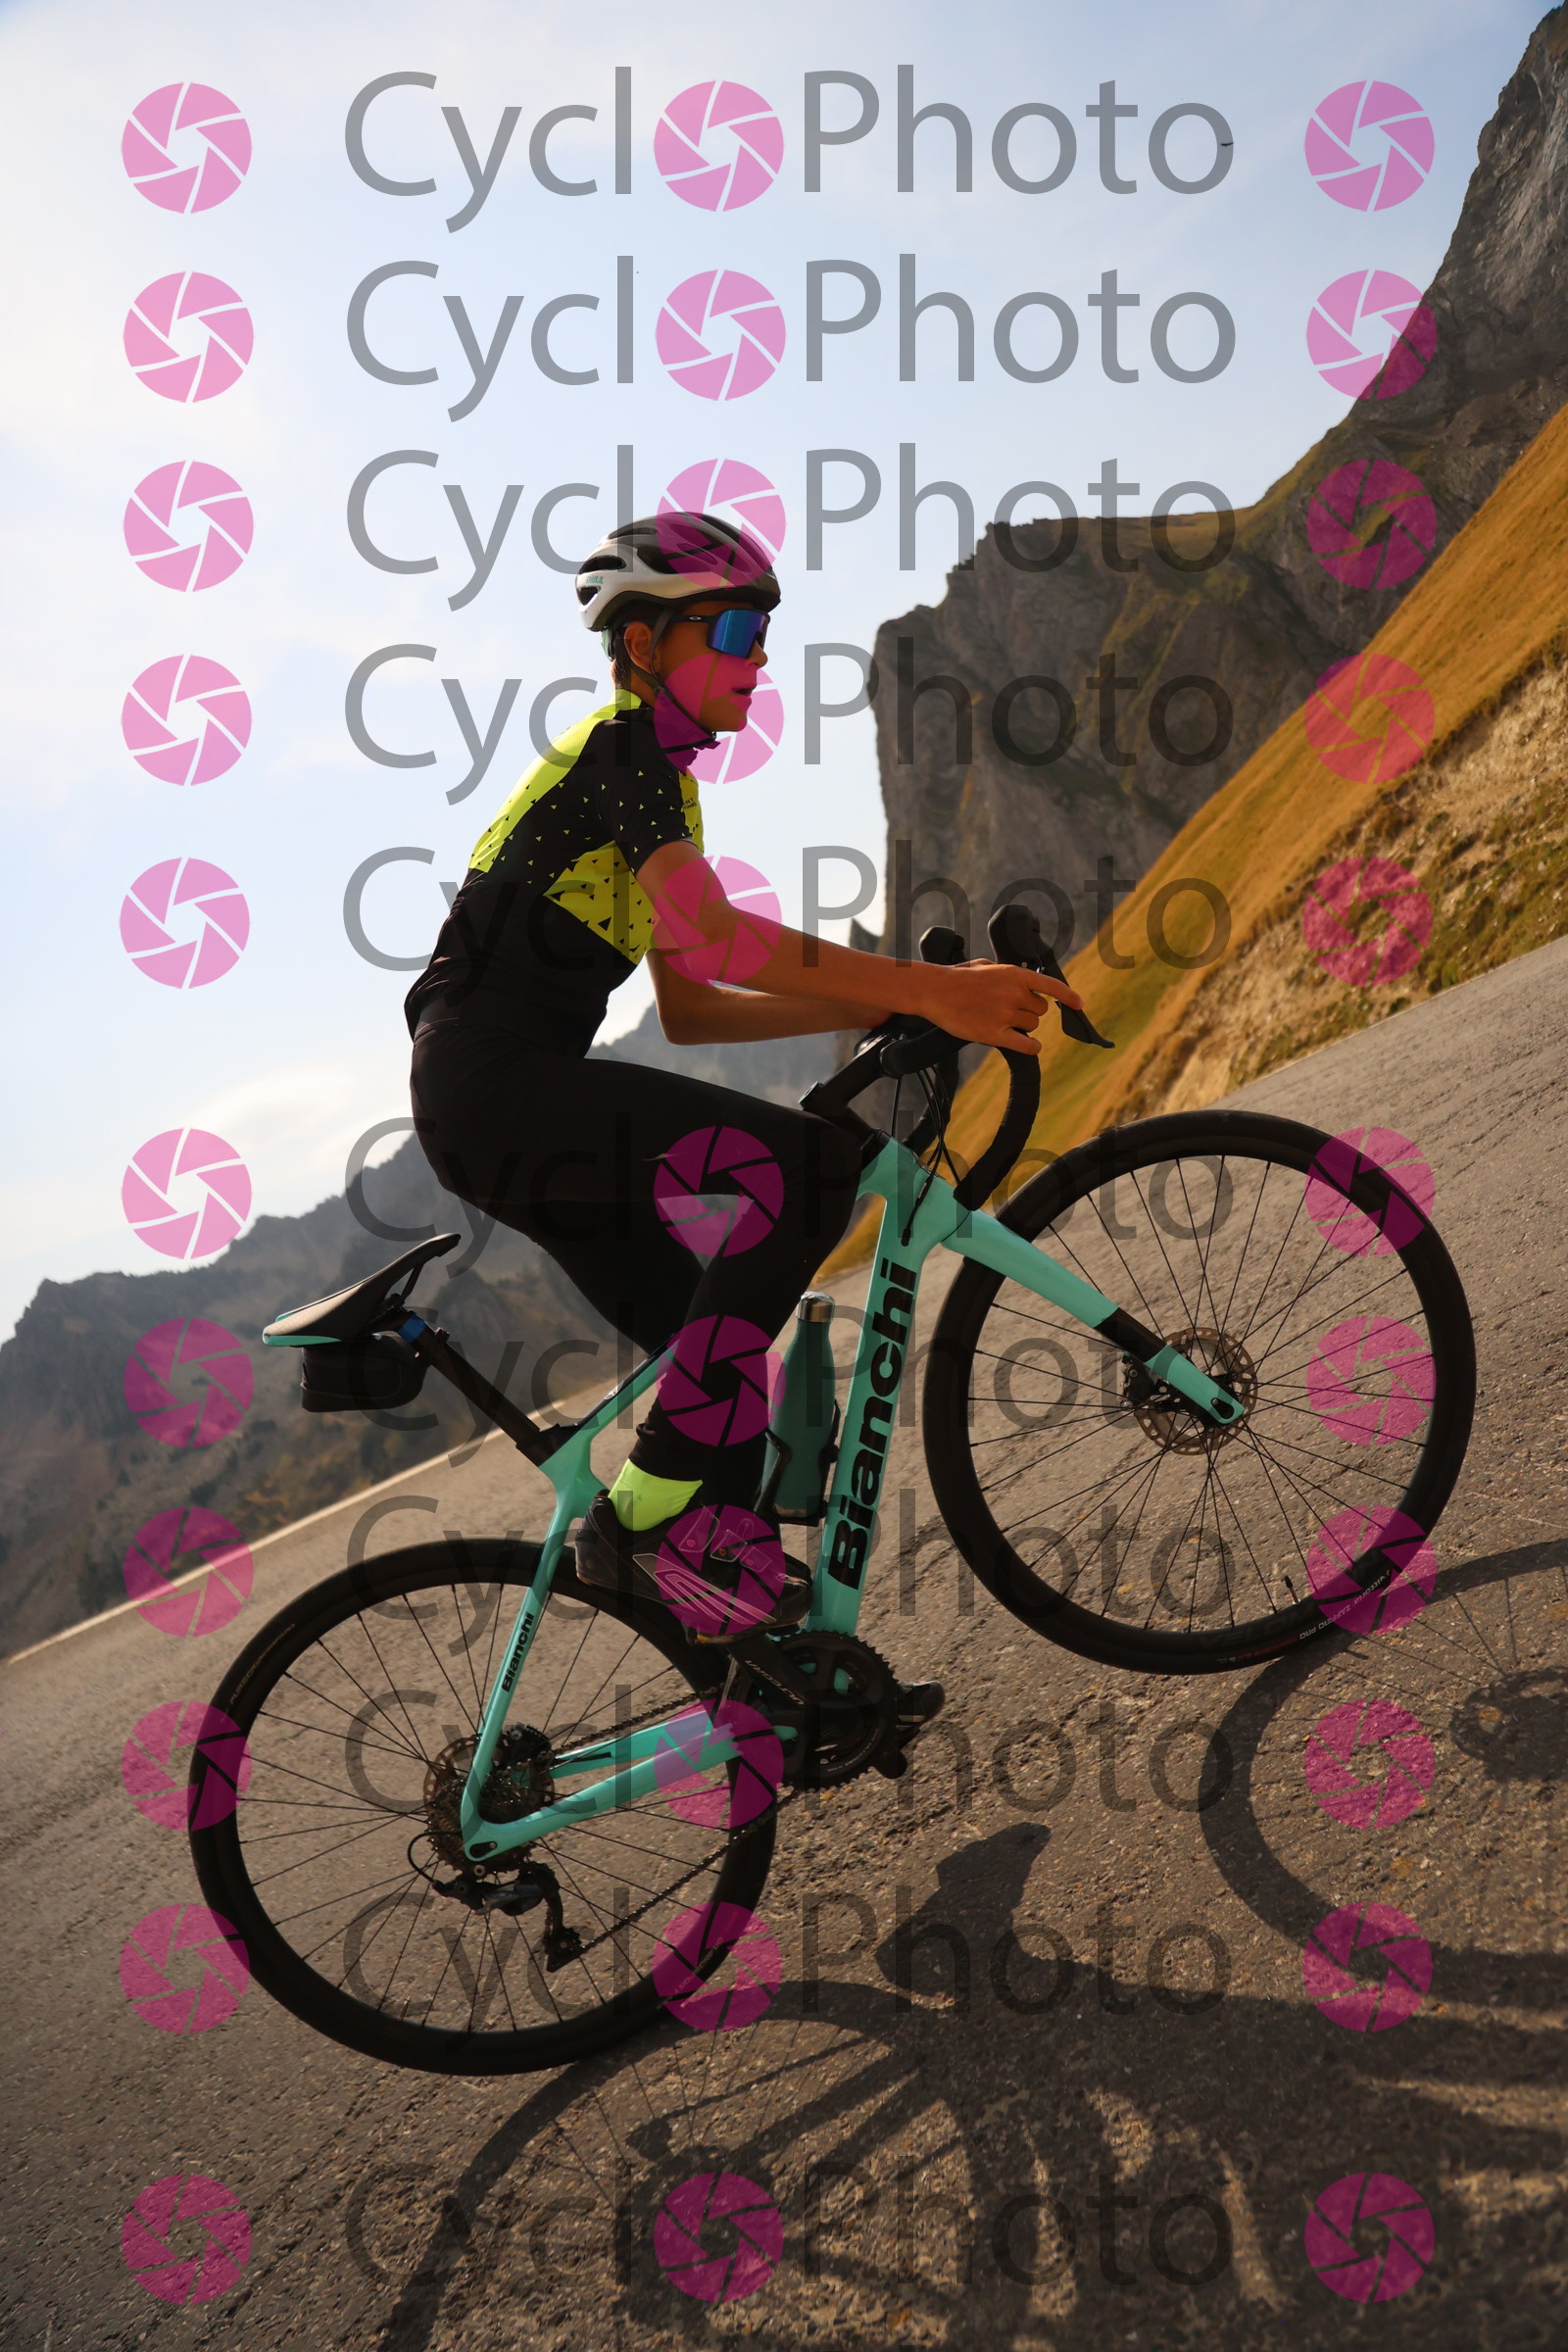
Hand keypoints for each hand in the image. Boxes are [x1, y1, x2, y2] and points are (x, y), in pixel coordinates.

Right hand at [915, 958, 1083, 1055]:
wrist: (933, 990)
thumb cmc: (958, 977)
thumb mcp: (987, 966)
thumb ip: (1009, 974)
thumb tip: (1026, 983)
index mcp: (1014, 974)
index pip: (1051, 986)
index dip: (1068, 996)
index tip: (1079, 1004)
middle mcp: (1014, 994)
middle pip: (1040, 1010)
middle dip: (1030, 1011)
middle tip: (1012, 1010)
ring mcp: (1004, 1014)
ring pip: (1032, 1026)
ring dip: (1023, 1026)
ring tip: (1003, 1021)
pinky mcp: (993, 1033)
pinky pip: (1025, 1045)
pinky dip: (1031, 1048)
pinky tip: (1030, 1047)